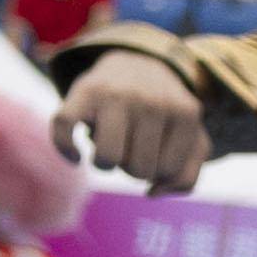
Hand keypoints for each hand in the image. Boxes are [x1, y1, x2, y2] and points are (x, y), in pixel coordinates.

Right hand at [60, 46, 201, 191]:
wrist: (136, 63)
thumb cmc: (165, 113)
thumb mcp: (190, 139)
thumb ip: (186, 177)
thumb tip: (152, 193)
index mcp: (185, 113)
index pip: (167, 171)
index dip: (157, 171)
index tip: (154, 153)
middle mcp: (152, 101)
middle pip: (138, 169)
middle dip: (131, 168)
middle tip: (131, 147)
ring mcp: (116, 94)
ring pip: (107, 158)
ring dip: (104, 163)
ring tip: (111, 147)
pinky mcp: (83, 91)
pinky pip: (66, 131)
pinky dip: (67, 151)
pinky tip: (76, 156)